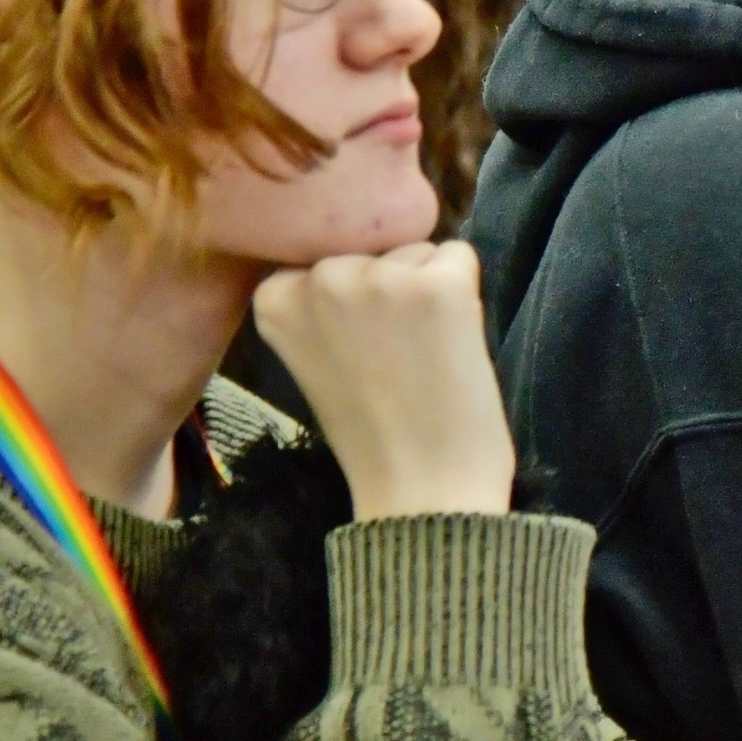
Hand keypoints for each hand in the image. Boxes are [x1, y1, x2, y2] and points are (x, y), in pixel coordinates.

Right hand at [249, 245, 516, 520]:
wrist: (421, 492)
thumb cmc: (373, 436)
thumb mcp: (314, 359)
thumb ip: (320, 305)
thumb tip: (362, 251)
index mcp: (276, 297)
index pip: (323, 254)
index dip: (350, 299)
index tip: (354, 347)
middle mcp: (322, 276)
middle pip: (372, 248)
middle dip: (389, 288)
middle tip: (393, 358)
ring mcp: (381, 277)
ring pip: (416, 251)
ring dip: (426, 292)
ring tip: (421, 359)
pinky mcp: (440, 284)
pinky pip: (460, 256)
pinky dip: (465, 297)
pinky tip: (449, 348)